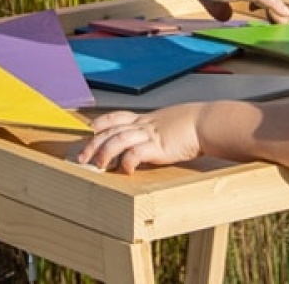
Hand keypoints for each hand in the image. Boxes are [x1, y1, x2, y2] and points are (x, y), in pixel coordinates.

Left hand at [77, 106, 204, 172]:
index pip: (116, 117)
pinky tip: (125, 171)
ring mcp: (149, 135)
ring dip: (105, 153)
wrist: (206, 123)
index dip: (100, 124)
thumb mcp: (171, 123)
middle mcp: (144, 125)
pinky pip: (136, 154)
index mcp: (146, 119)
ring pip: (118, 140)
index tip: (89, 131)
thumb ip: (160, 130)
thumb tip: (157, 139)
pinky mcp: (157, 147)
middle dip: (93, 144)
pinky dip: (127, 162)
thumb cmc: (194, 125)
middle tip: (82, 157)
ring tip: (98, 166)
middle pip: (110, 130)